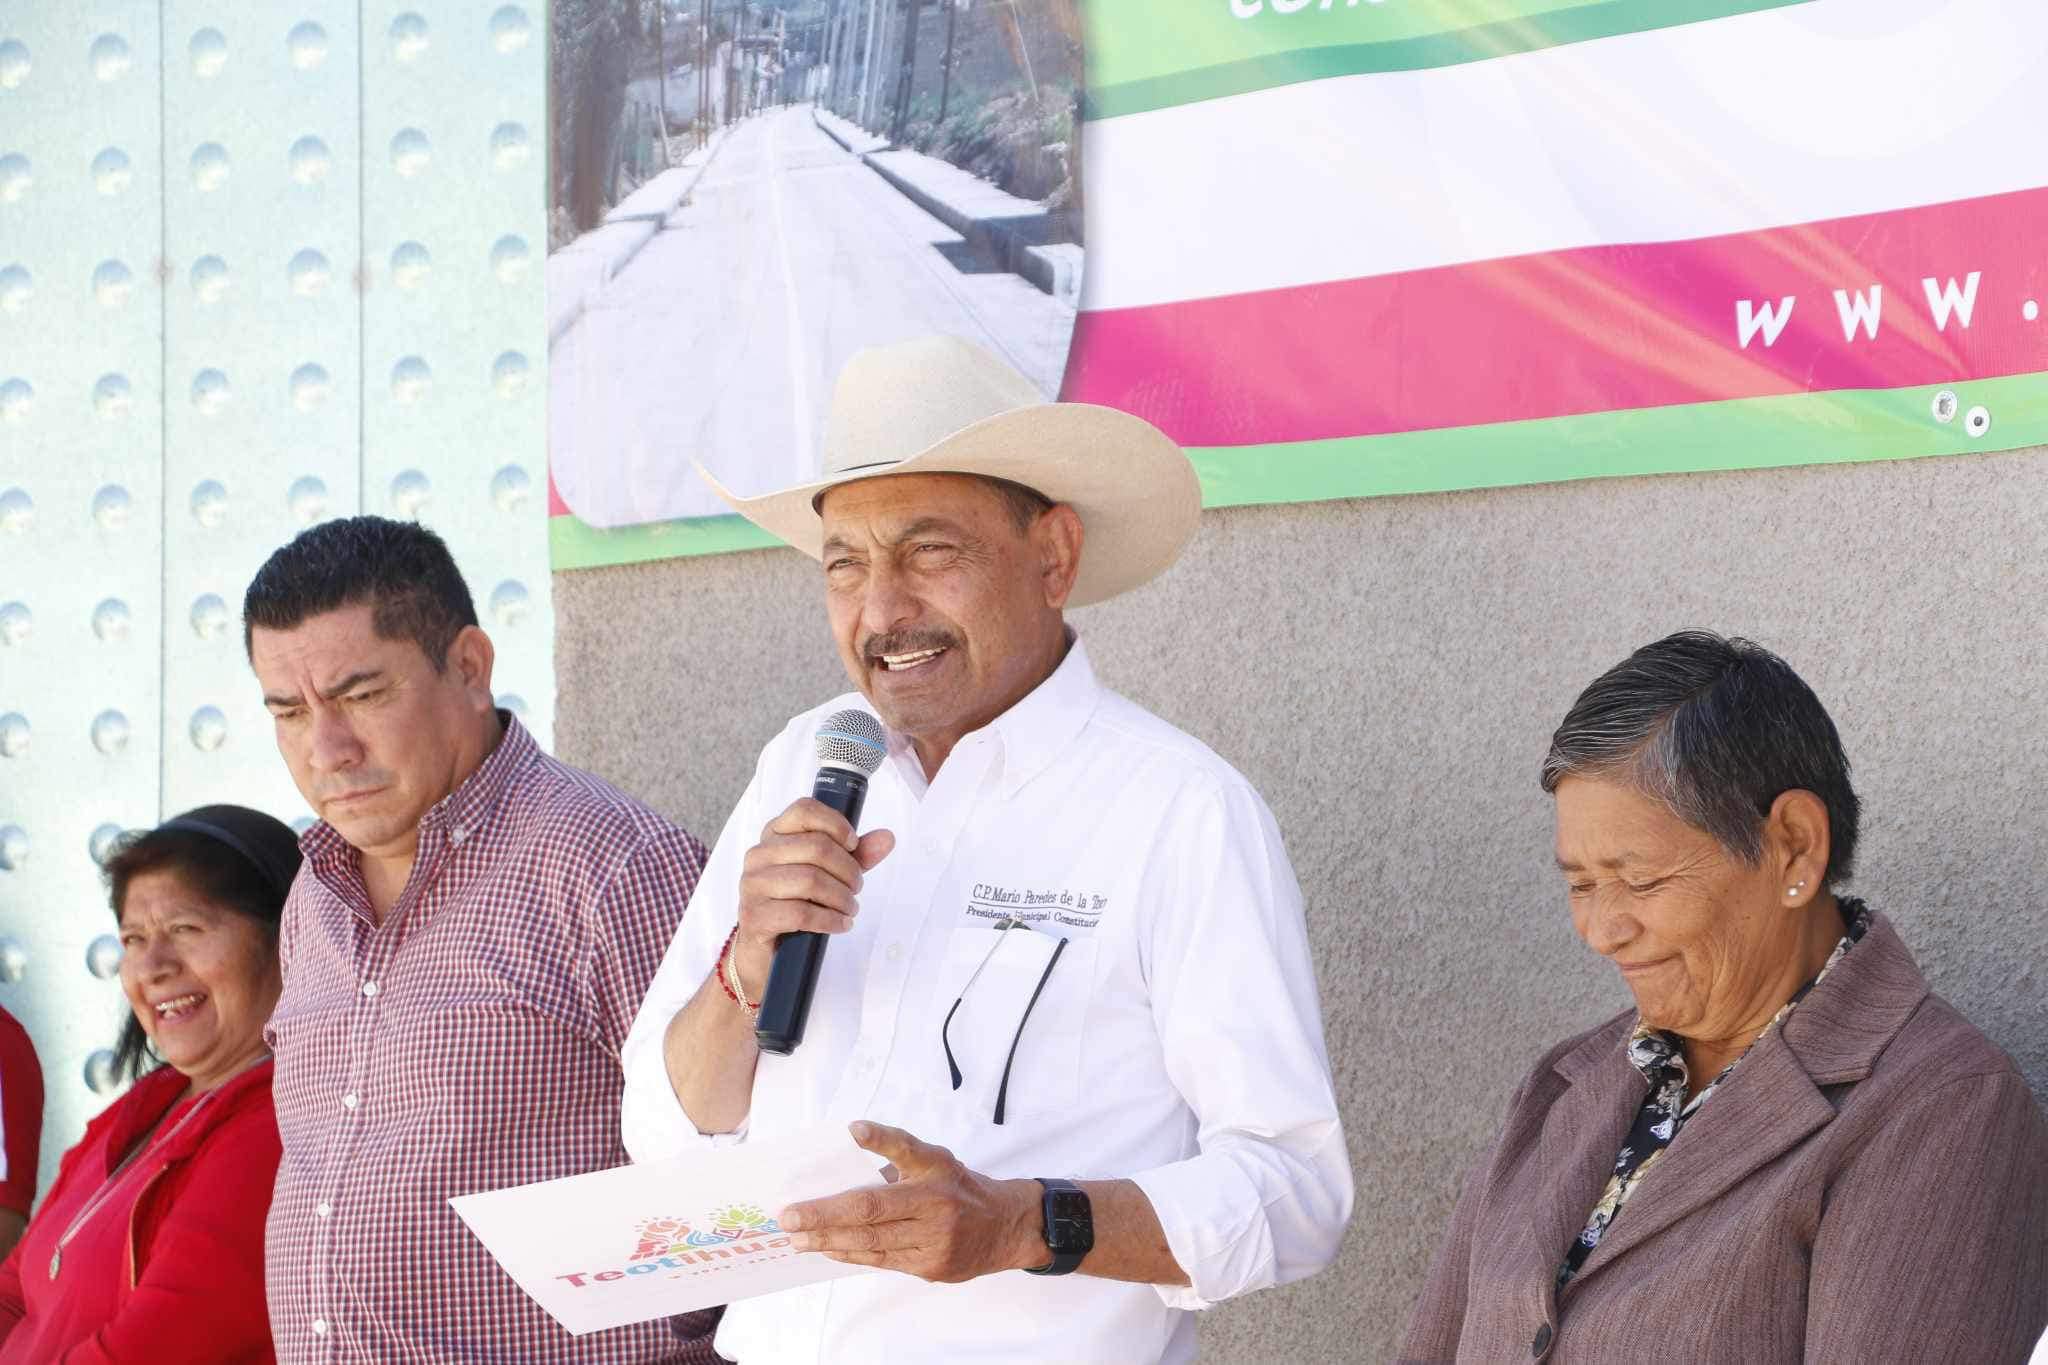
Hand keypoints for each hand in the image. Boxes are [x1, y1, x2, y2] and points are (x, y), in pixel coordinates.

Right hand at [733, 798, 893, 997]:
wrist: (766, 949)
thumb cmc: (796, 901)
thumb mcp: (829, 873)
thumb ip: (856, 855)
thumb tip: (887, 838)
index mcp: (774, 834)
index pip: (804, 810)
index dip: (836, 824)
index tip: (853, 845)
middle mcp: (759, 855)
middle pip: (816, 847)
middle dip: (848, 870)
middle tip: (857, 888)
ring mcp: (753, 885)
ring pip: (810, 880)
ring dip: (841, 897)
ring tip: (850, 908)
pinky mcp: (754, 916)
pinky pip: (801, 913)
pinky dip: (829, 920)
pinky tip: (840, 924)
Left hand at [777, 1122, 1042, 1283]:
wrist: (1004, 1228)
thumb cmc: (958, 1188)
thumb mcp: (936, 1161)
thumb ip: (897, 1159)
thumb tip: (842, 1163)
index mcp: (937, 1168)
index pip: (906, 1149)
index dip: (881, 1139)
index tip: (854, 1130)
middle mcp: (936, 1202)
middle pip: (872, 1209)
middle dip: (824, 1214)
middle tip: (789, 1217)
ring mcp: (934, 1239)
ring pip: (871, 1242)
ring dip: (828, 1239)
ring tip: (798, 1238)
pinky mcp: (930, 1267)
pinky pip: (881, 1261)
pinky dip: (850, 1255)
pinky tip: (828, 1249)